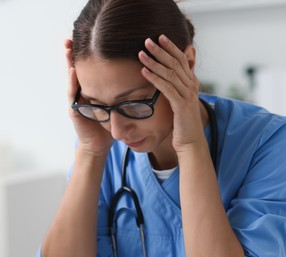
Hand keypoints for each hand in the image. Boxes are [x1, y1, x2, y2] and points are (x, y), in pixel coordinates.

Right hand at [64, 39, 113, 155]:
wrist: (100, 144)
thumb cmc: (109, 124)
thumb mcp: (114, 103)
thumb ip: (119, 90)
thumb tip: (137, 73)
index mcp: (90, 90)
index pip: (87, 68)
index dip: (85, 54)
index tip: (86, 38)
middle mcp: (80, 93)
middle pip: (76, 69)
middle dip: (73, 54)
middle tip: (71, 38)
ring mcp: (76, 101)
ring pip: (71, 79)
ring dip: (69, 64)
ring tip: (68, 48)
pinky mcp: (75, 111)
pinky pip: (73, 95)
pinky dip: (73, 83)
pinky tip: (73, 71)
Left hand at [138, 35, 205, 153]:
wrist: (190, 142)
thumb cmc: (182, 123)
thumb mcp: (180, 101)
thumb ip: (176, 87)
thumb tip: (167, 77)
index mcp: (191, 83)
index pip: (182, 60)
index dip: (171, 47)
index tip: (160, 37)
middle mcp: (191, 87)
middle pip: (176, 63)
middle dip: (161, 51)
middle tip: (147, 40)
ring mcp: (188, 96)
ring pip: (170, 74)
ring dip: (154, 62)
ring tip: (141, 54)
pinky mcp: (182, 106)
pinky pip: (167, 88)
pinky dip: (155, 78)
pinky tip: (144, 72)